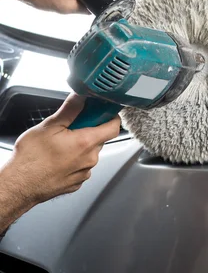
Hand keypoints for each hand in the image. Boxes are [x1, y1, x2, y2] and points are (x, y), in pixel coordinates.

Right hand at [0, 94, 119, 206]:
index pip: (113, 127)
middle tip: (72, 128)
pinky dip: (75, 161)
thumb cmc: (31, 158)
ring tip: (60, 146)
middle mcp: (90, 159)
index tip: (103, 113)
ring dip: (81, 147)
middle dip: (89, 131)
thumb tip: (81, 96)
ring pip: (90, 154)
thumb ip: (70, 110)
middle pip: (100, 139)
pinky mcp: (77, 182)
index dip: (111, 117)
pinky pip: (82, 167)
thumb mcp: (49, 126)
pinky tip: (58, 160)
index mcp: (86, 142)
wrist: (18, 186)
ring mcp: (84, 173)